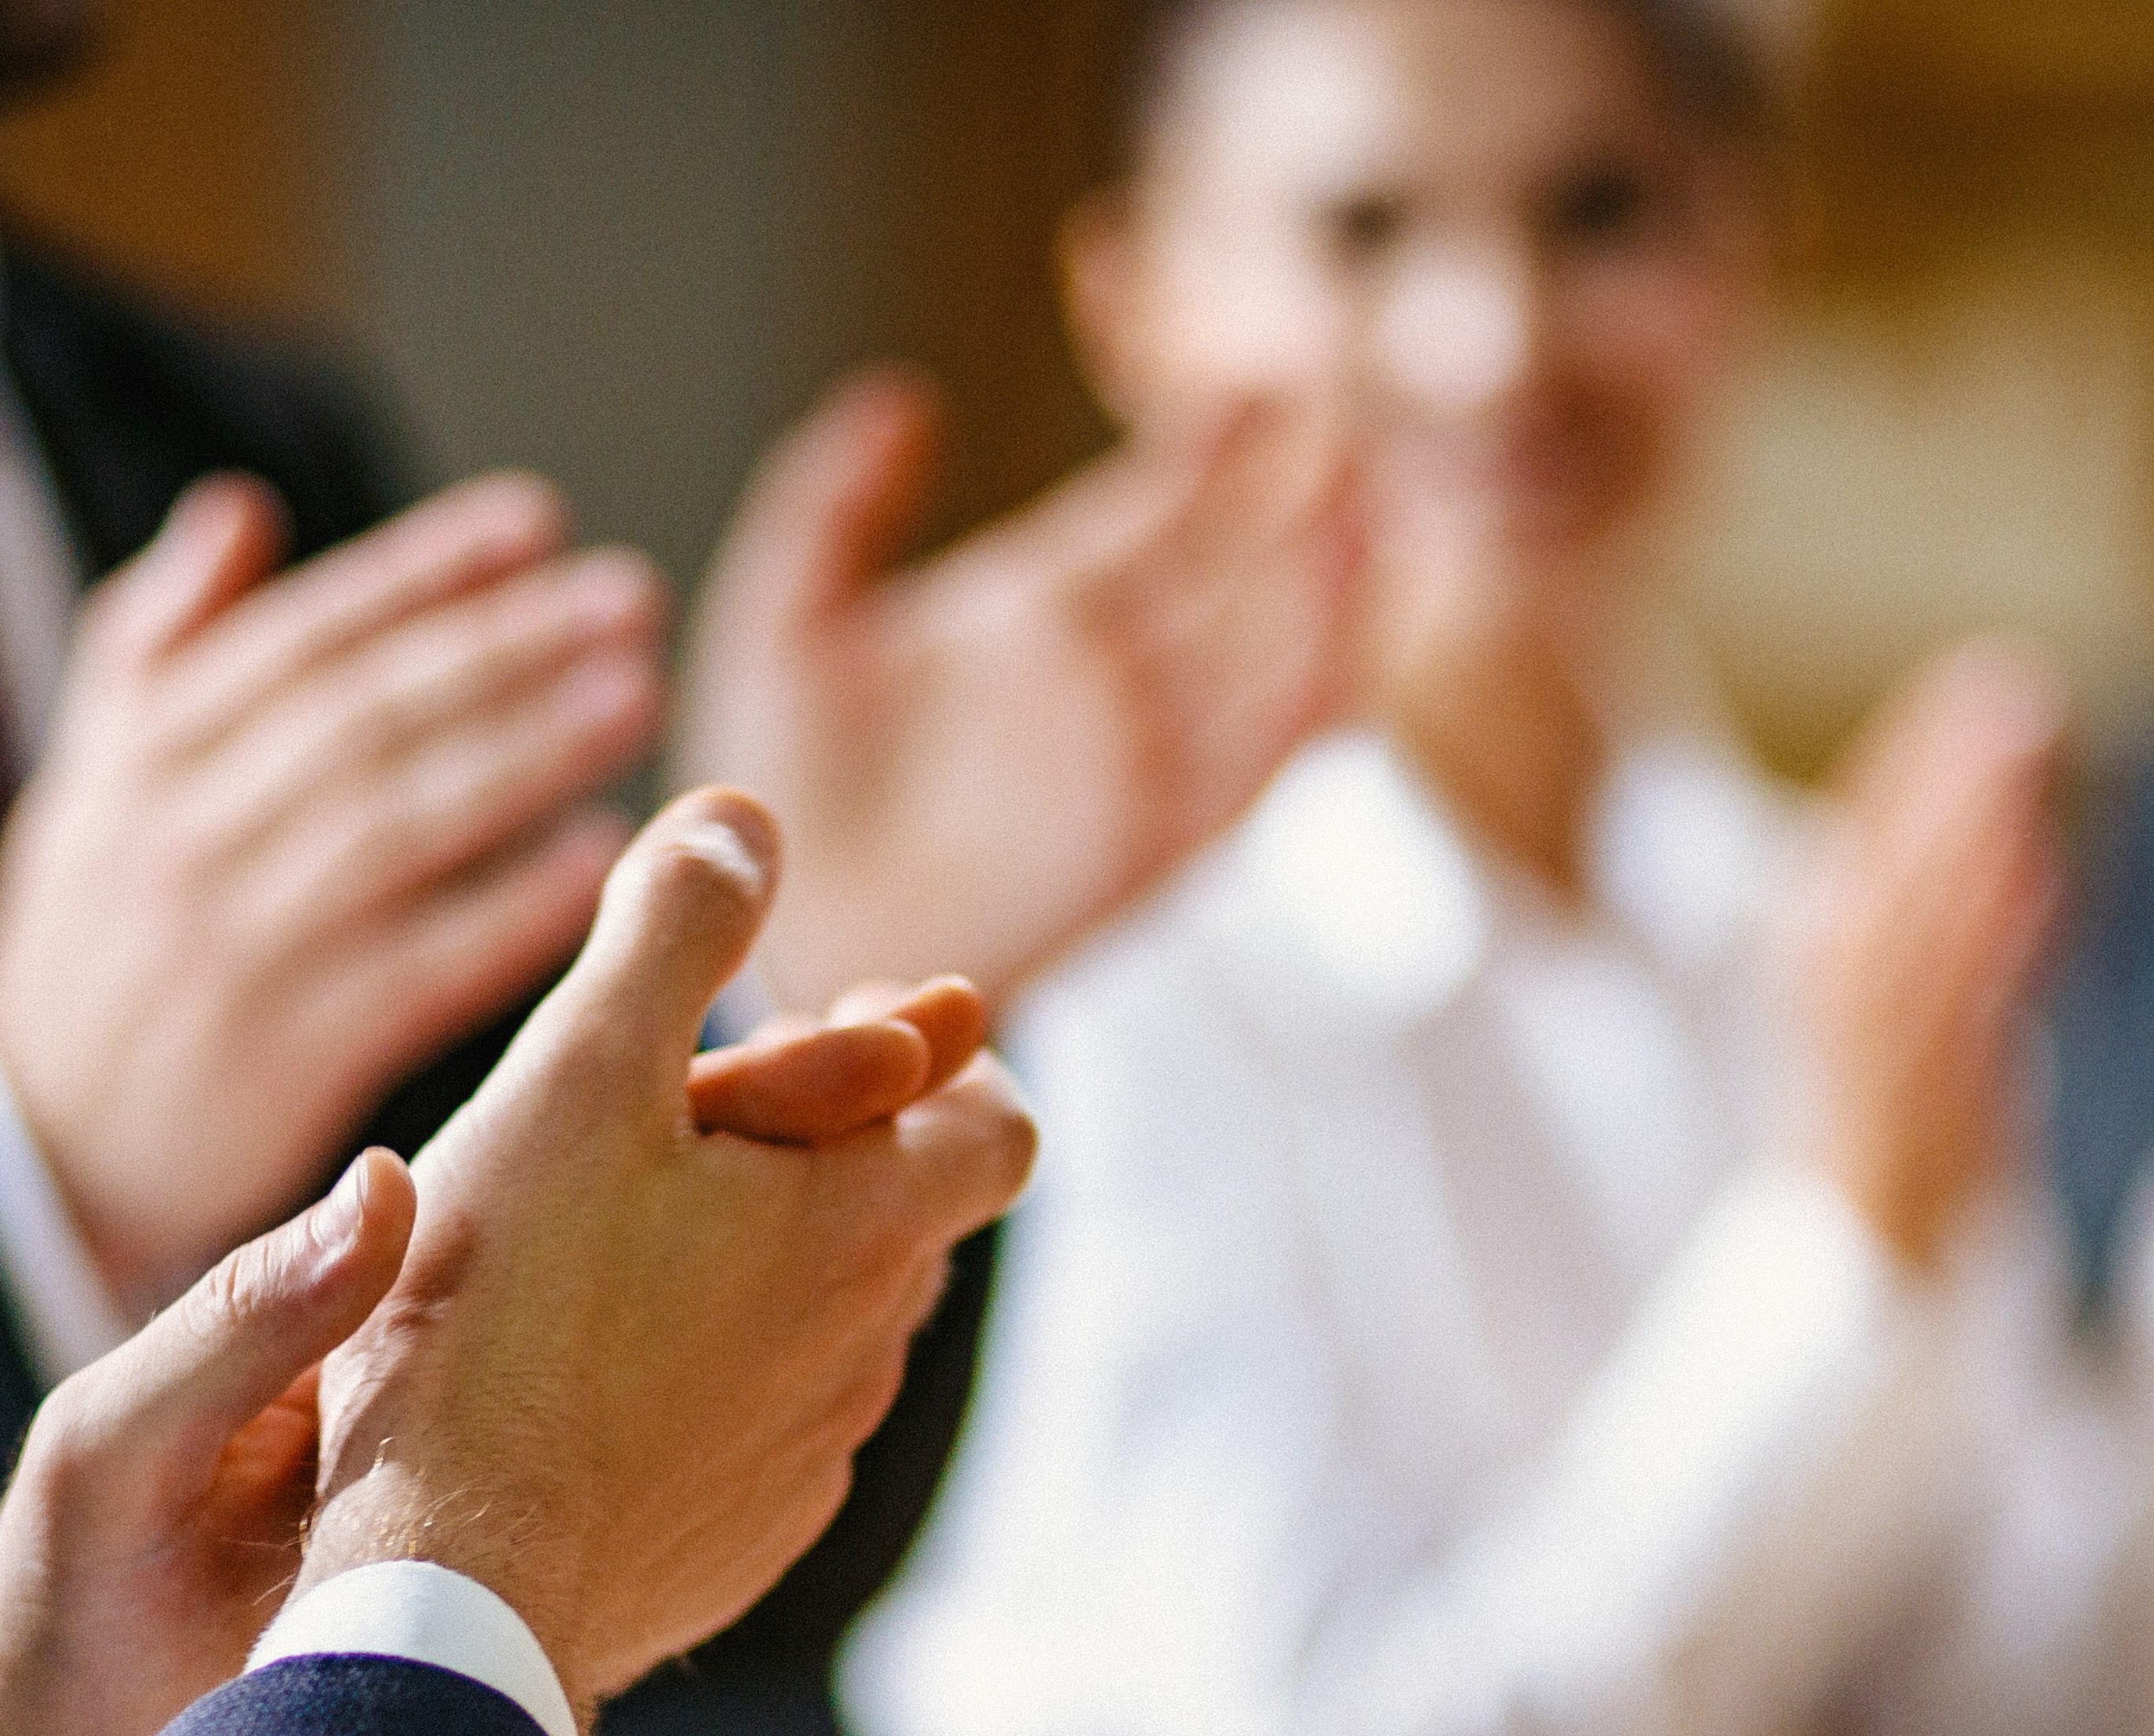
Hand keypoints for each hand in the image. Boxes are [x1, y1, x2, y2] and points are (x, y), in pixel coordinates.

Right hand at [0, 470, 665, 1301]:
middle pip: (365, 717)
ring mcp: (235, 945)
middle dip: (503, 648)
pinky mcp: (286, 1054)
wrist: (28, 1145)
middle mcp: (183, 833)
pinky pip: (419, 965)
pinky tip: (602, 859)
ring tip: (635, 696)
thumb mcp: (91, 780)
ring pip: (397, 826)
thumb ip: (160, 642)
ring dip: (526, 755)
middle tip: (629, 599)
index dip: (422, 572)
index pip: (301, 635)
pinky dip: (511, 909)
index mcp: (142, 751)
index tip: (537, 521)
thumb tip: (241, 506)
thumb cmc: (93, 945)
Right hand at [305, 787, 1039, 1708]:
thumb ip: (673, 935)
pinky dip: (707, 1374)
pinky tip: (590, 1365)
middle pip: (908, 1216)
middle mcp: (867, 1350)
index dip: (935, 1060)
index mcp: (867, 1226)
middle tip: (701, 1110)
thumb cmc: (503, 1316)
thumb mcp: (580, 1079)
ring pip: (829, 1324)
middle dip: (831, 1147)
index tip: (820, 1028)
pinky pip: (757, 1429)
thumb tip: (747, 817)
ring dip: (763, 1262)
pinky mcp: (736, 1541)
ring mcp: (808, 1459)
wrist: (453, 1581)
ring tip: (626, 1233)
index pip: (1000, 1125)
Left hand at [677, 368, 1363, 1008]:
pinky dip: (1299, 723)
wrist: (779, 936)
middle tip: (1364, 426)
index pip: (1149, 510)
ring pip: (1260, 663)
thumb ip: (832, 504)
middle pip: (1233, 571)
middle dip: (1304, 503)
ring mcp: (1129, 761)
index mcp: (1029, 606)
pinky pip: (1241, 778)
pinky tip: (1349, 664)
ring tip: (1380, 518)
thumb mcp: (780, 618)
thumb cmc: (773, 787)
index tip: (1267, 381)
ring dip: (1326, 596)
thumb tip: (907, 397)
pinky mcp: (1137, 849)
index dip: (1213, 450)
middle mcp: (1101, 677)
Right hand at [1778, 639, 2070, 1268]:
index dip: (1917, 753)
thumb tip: (2039, 850)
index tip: (1979, 676)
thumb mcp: (1927, 1011)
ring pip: (1920, 930)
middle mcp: (1830, 1001)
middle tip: (2017, 687)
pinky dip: (2002, 946)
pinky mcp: (1921, 1113)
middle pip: (1889, 867)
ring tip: (2031, 754)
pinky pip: (1964, 1017)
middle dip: (1948, 774)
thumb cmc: (1900, 1121)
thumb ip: (1970, 932)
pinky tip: (2049, 877)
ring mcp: (1874, 1059)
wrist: (1866, 1261)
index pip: (1862, 835)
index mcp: (1817, 958)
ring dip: (1973, 837)